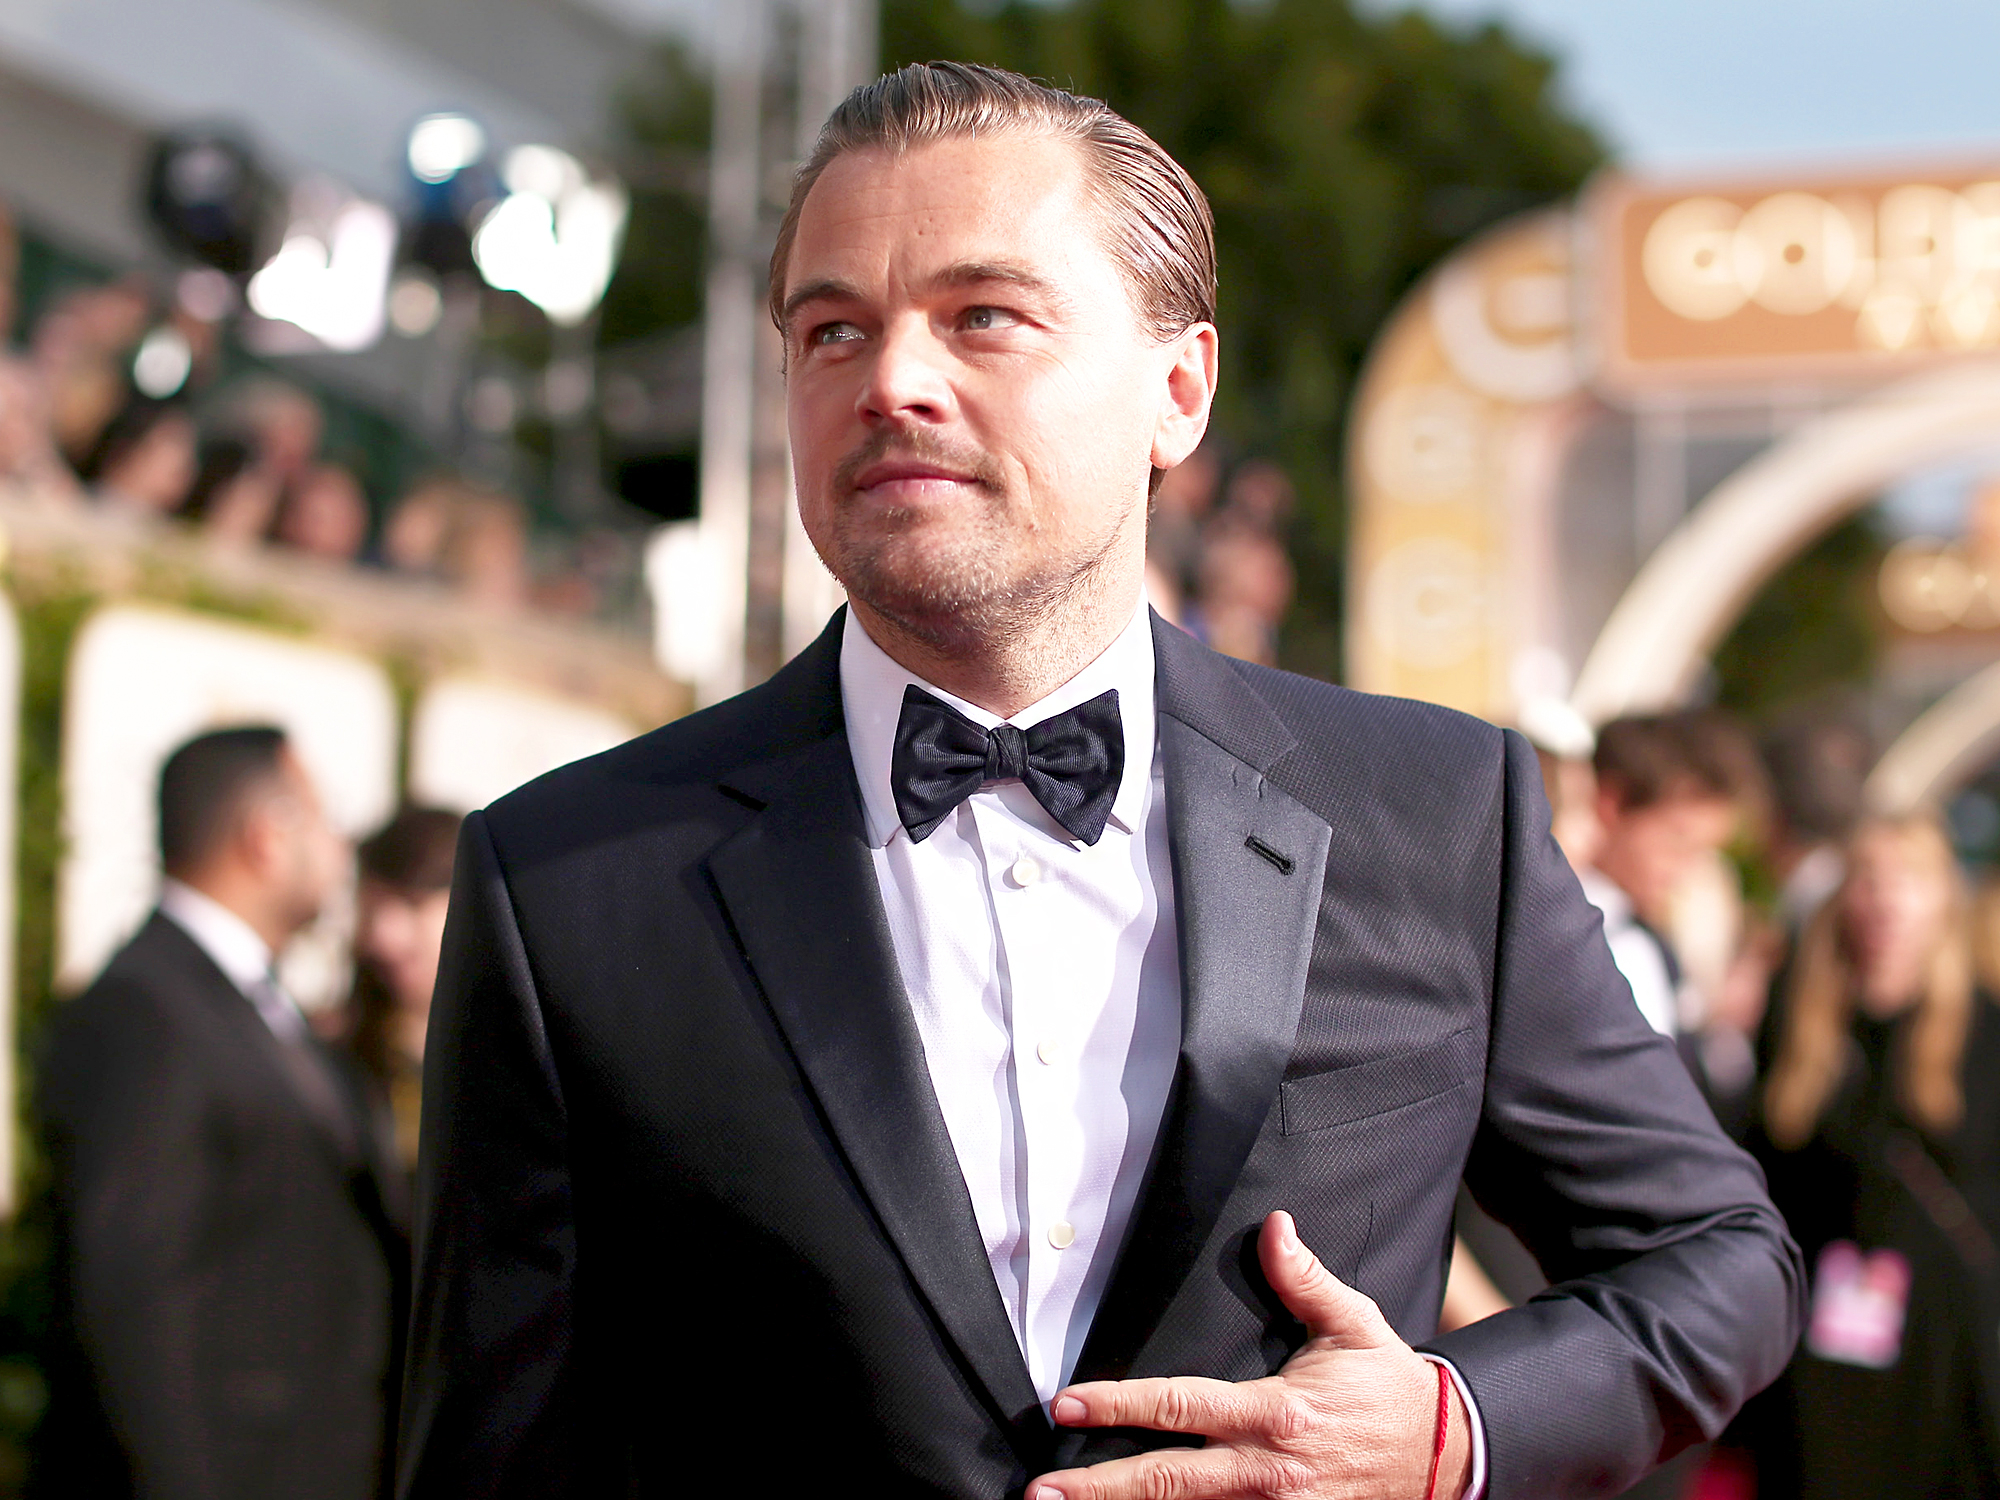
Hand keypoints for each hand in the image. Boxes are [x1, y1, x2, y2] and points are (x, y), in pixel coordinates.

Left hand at [1031, 1211, 1470, 1499]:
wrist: (1449, 1454)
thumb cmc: (1389, 1386)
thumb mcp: (1352, 1323)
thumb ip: (1303, 1279)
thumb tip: (1274, 1226)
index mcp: (1275, 1410)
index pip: (1180, 1405)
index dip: (1118, 1403)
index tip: (1067, 1404)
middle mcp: (1268, 1468)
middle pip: (1169, 1480)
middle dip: (1102, 1487)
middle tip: (1043, 1492)